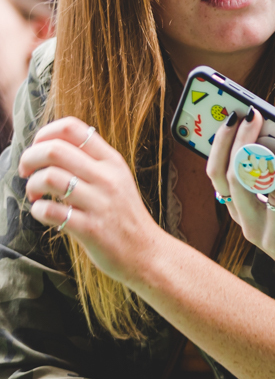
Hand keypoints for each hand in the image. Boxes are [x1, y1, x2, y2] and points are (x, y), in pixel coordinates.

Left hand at [20, 117, 171, 283]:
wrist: (145, 251)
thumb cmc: (122, 214)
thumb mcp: (116, 179)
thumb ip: (90, 162)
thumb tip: (51, 147)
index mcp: (111, 160)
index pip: (73, 128)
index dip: (46, 133)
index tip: (38, 148)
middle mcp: (107, 177)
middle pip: (55, 149)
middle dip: (29, 158)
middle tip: (26, 172)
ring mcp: (100, 202)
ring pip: (49, 178)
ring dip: (32, 186)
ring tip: (35, 196)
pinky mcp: (90, 228)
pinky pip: (51, 212)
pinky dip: (38, 211)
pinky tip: (44, 213)